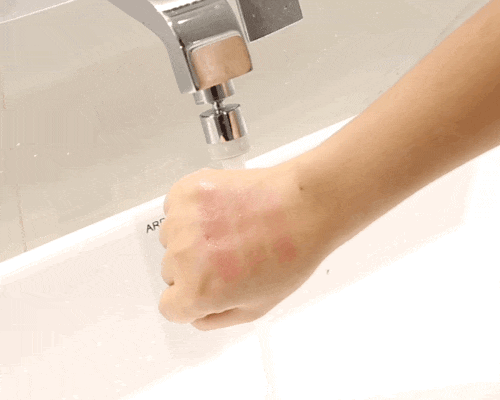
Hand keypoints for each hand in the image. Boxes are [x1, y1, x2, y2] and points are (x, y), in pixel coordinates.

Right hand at [158, 163, 331, 330]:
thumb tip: (196, 314)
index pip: (170, 307)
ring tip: (228, 228)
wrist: (302, 207)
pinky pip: (174, 208)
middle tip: (227, 254)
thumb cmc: (290, 254)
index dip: (192, 299)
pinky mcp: (185, 191)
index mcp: (198, 292)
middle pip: (171, 271)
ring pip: (172, 238)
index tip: (208, 286)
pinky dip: (191, 209)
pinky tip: (221, 209)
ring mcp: (182, 221)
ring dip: (191, 236)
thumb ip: (217, 319)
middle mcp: (182, 258)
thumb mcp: (257, 308)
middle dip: (193, 267)